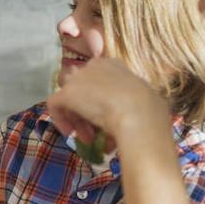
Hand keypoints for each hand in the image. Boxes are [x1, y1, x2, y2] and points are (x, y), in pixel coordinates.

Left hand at [47, 56, 168, 146]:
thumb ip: (132, 100)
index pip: (98, 80)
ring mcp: (78, 79)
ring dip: (78, 118)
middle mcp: (92, 66)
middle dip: (88, 111)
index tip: (106, 118)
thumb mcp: (145, 98)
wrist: (139, 115)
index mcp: (113, 65)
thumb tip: (130, 112)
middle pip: (83, 89)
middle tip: (95, 133)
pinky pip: (55, 105)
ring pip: (70, 98)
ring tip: (88, 138)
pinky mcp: (66, 93)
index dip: (100, 100)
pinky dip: (60, 120)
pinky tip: (71, 134)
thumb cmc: (149, 110)